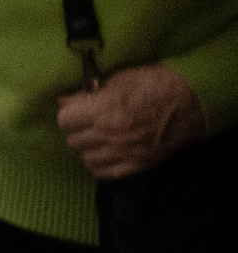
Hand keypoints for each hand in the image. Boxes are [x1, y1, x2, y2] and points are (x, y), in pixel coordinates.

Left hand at [58, 63, 208, 180]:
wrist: (189, 102)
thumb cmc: (152, 84)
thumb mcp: (116, 80)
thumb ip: (88, 93)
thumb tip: (64, 101)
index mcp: (103, 111)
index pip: (64, 120)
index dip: (68, 114)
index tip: (74, 110)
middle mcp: (110, 135)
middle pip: (74, 141)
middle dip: (76, 130)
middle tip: (85, 123)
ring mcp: (125, 153)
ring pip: (86, 159)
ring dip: (87, 148)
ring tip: (94, 138)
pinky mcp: (138, 165)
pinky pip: (105, 173)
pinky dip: (99, 165)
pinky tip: (102, 154)